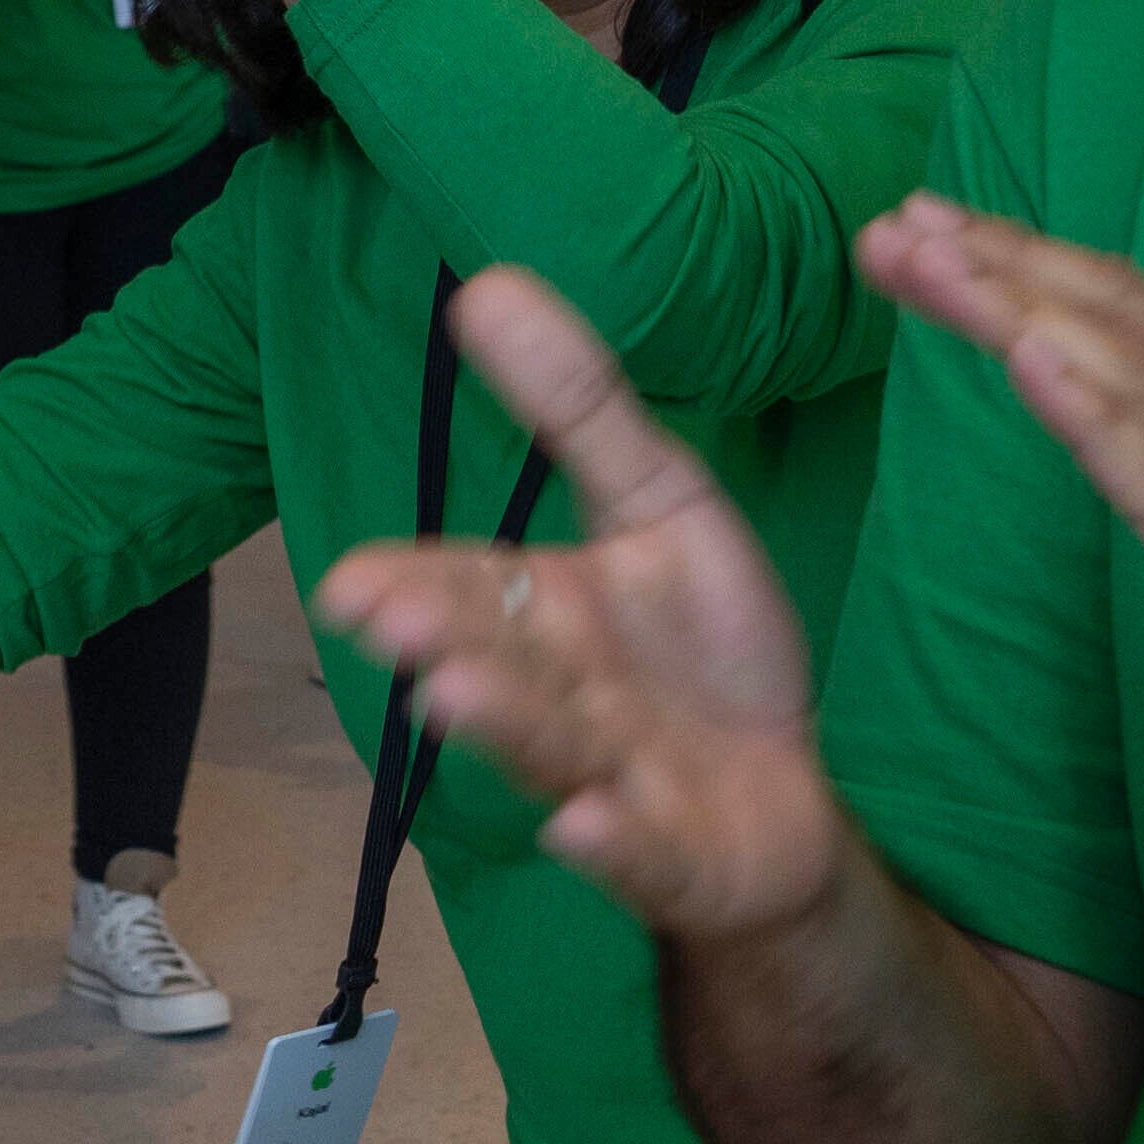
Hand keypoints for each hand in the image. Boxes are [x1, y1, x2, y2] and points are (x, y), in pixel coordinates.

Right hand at [313, 268, 865, 942]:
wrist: (794, 796)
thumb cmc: (705, 651)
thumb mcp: (662, 504)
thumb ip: (579, 408)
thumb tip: (483, 282)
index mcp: (547, 615)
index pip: (469, 590)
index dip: (413, 586)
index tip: (350, 580)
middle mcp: (563, 701)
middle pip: (497, 664)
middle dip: (446, 640)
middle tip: (390, 617)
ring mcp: (615, 784)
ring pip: (551, 752)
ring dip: (503, 725)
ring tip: (451, 695)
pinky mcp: (679, 861)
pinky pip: (641, 855)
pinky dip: (609, 842)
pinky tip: (581, 822)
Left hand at [868, 194, 1143, 857]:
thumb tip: (1119, 421)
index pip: (1129, 309)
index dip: (1029, 261)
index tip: (931, 226)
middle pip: (1111, 320)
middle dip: (995, 266)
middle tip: (891, 224)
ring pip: (1122, 377)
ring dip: (1016, 311)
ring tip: (927, 259)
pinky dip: (1093, 419)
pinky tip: (1028, 365)